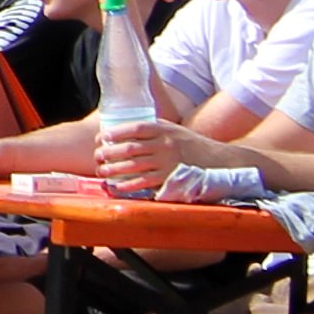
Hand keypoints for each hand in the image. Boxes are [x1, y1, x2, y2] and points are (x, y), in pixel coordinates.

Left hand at [93, 117, 218, 192]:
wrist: (216, 160)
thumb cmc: (189, 143)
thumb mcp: (172, 129)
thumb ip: (151, 128)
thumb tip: (123, 129)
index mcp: (164, 130)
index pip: (135, 129)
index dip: (115, 133)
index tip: (101, 138)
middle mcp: (165, 145)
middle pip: (130, 148)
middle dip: (109, 153)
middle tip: (97, 156)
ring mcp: (167, 162)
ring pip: (133, 166)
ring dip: (113, 169)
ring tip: (101, 170)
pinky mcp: (169, 178)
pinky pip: (144, 182)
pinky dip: (128, 184)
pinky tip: (117, 185)